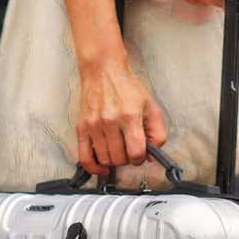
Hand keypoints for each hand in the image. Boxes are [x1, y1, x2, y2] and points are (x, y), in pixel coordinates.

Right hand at [75, 54, 167, 175]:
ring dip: (113, 160)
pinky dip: (93, 167)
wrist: (103, 71)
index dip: (141, 158)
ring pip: (105, 159)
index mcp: (129, 116)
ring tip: (117, 151)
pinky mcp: (82, 128)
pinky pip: (84, 157)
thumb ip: (157, 132)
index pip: (136, 152)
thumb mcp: (150, 105)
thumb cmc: (127, 87)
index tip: (140, 154)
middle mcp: (110, 122)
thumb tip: (153, 155)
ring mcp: (94, 125)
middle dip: (127, 159)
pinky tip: (102, 166)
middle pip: (120, 158)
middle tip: (129, 150)